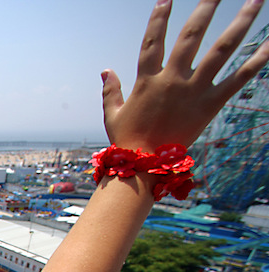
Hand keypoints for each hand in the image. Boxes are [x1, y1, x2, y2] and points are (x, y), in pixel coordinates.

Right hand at [102, 0, 268, 151]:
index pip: (152, 41)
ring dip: (241, 23)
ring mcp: (194, 90)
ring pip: (221, 49)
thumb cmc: (127, 141)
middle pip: (192, 35)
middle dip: (206, 7)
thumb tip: (106, 70)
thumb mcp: (113, 114)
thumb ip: (111, 90)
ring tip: (256, 1)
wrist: (146, 167)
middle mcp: (173, 80)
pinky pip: (239, 78)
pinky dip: (257, 61)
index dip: (158, 18)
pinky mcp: (212, 104)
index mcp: (148, 80)